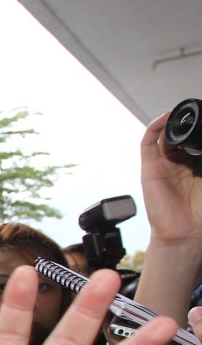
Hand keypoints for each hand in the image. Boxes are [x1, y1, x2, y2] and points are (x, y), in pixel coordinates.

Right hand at [140, 112, 201, 244]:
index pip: (195, 141)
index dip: (200, 129)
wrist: (186, 232)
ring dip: (172, 122)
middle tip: (199, 114)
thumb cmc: (201, 212)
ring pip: (164, 136)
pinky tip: (167, 117)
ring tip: (184, 112)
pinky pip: (148, 142)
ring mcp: (163, 165)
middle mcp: (178, 164)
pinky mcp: (149, 168)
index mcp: (195, 166)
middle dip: (188, 124)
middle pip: (179, 136)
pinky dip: (155, 127)